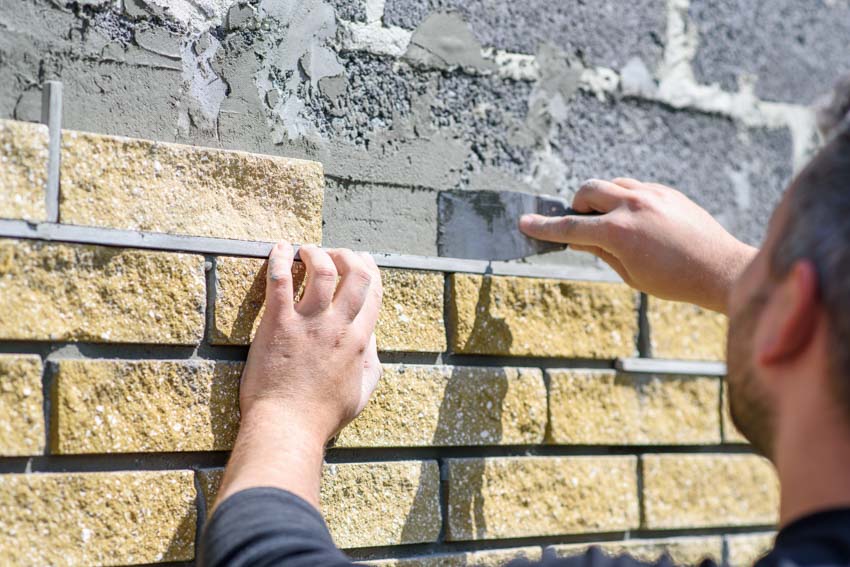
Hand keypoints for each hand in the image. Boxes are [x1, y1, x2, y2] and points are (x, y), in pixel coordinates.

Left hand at [240, 242, 382, 441]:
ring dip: (316, 253)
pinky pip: (280, 281)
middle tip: (334, 253)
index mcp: (359, 342)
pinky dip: (280, 260)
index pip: (373, 294)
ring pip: (322, 271)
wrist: (288, 427)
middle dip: (347, 255)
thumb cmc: (321, 417)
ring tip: (306, 249)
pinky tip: (279, 249)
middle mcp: (338, 327)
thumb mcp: (361, 394)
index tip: (363, 259)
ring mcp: (308, 324)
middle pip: (355, 274)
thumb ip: (371, 365)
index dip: (371, 270)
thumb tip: (371, 342)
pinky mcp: (278, 324)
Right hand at [519, 178, 756, 312]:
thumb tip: (578, 237)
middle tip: (582, 224)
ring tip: (611, 223)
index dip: (544, 226)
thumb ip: (599, 250)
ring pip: (611, 183)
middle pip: (587, 190)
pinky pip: (634, 186)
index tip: (525, 222)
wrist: (720, 269)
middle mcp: (633, 206)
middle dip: (577, 205)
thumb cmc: (675, 281)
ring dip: (601, 199)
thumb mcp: (629, 273)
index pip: (570, 226)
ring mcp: (652, 194)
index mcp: (619, 232)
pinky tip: (635, 220)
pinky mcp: (667, 192)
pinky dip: (624, 199)